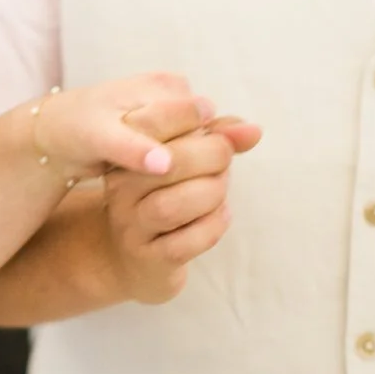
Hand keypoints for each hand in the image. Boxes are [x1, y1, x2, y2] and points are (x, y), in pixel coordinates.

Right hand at [46, 79, 258, 302]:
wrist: (136, 257)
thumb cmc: (167, 195)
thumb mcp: (184, 159)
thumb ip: (216, 137)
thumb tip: (254, 131)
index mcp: (124, 153)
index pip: (148, 122)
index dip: (189, 115)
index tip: (210, 120)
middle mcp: (120, 188)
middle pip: (167, 163)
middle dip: (211, 156)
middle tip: (225, 159)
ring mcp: (132, 226)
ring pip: (172, 206)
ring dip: (211, 193)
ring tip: (220, 189)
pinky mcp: (150, 258)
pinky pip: (185, 242)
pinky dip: (213, 226)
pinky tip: (221, 215)